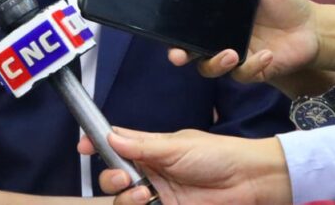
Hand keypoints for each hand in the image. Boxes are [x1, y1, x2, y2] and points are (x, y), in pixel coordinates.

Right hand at [77, 127, 290, 204]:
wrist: (251, 183)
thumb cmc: (217, 155)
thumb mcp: (177, 147)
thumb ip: (142, 147)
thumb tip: (110, 138)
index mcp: (150, 149)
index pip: (116, 144)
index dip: (97, 144)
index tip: (83, 147)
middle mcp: (150, 172)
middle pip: (114, 177)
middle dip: (111, 178)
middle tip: (124, 179)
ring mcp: (159, 195)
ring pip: (125, 199)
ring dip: (127, 198)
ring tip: (145, 195)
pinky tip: (149, 204)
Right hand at [168, 0, 320, 93]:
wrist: (313, 27)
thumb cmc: (287, 1)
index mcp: (218, 14)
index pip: (188, 21)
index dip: (172, 26)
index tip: (164, 28)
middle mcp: (219, 36)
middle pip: (189, 49)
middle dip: (178, 54)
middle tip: (178, 56)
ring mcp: (234, 54)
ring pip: (209, 67)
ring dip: (215, 64)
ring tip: (231, 54)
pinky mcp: (251, 70)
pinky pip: (242, 74)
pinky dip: (253, 67)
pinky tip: (267, 55)